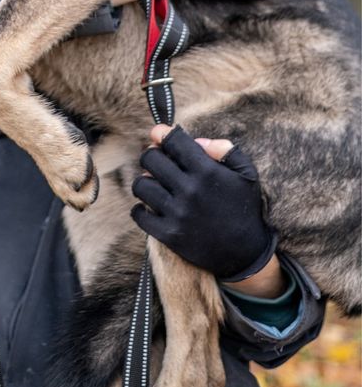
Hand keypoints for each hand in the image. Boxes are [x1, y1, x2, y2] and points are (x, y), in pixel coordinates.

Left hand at [131, 124, 275, 280]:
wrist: (246, 254)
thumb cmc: (244, 208)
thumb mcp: (247, 174)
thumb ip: (225, 150)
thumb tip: (197, 141)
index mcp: (207, 171)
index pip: (172, 141)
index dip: (161, 133)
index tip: (158, 134)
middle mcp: (190, 190)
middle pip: (150, 159)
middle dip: (151, 155)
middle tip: (157, 160)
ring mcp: (178, 213)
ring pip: (141, 185)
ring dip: (144, 181)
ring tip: (154, 184)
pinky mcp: (169, 235)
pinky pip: (139, 214)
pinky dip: (140, 209)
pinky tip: (150, 206)